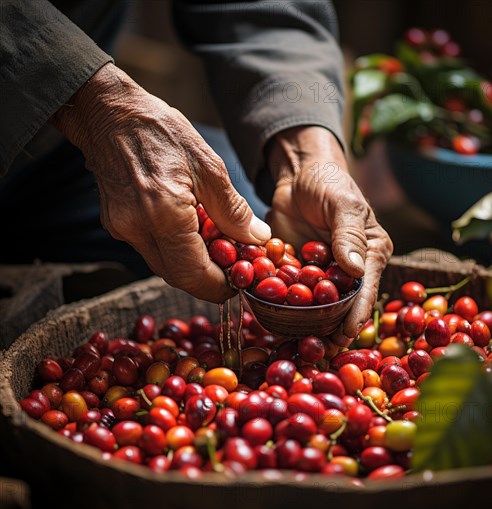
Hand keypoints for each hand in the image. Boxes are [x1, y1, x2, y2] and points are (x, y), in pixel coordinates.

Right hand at [51, 63, 270, 302]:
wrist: (109, 114)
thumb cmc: (161, 131)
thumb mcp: (209, 166)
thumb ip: (233, 210)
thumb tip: (257, 239)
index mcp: (164, 214)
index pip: (194, 274)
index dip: (219, 286)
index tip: (239, 284)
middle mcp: (138, 229)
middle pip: (178, 277)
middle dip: (208, 280)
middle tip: (233, 271)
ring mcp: (123, 230)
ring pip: (164, 266)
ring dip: (192, 266)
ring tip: (217, 250)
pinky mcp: (117, 226)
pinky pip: (152, 250)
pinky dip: (176, 251)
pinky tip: (192, 234)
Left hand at [266, 126, 392, 346]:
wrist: (298, 173)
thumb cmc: (329, 182)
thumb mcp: (343, 204)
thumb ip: (348, 234)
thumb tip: (355, 271)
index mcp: (369, 255)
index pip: (366, 289)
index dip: (356, 313)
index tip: (345, 334)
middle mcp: (346, 270)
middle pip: (341, 306)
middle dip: (331, 329)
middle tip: (319, 350)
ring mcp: (318, 273)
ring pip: (313, 306)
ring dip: (305, 325)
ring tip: (297, 346)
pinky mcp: (294, 271)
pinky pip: (287, 292)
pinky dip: (280, 306)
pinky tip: (272, 323)